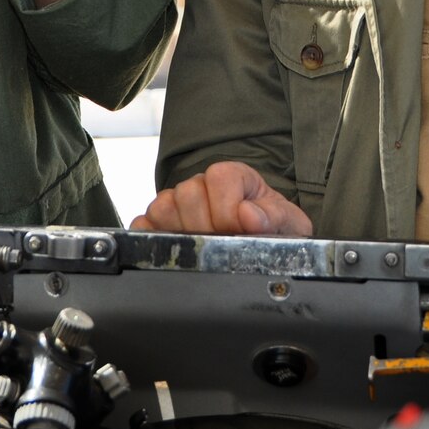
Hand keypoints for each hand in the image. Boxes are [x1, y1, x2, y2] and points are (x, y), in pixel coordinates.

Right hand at [130, 160, 313, 236]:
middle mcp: (201, 185)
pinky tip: (175, 251)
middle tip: (221, 243)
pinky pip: (143, 224)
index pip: (217, 177)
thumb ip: (273, 216)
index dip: (226, 207)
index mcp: (233, 177)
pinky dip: (152, 239)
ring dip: (182, 233)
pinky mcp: (157, 223)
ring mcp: (176, 203)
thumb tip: (248, 214)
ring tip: (203, 248)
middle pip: (187, 194)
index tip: (238, 228)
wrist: (261, 242)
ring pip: (162, 208)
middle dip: (206, 226)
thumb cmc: (271, 229)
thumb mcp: (286, 222)